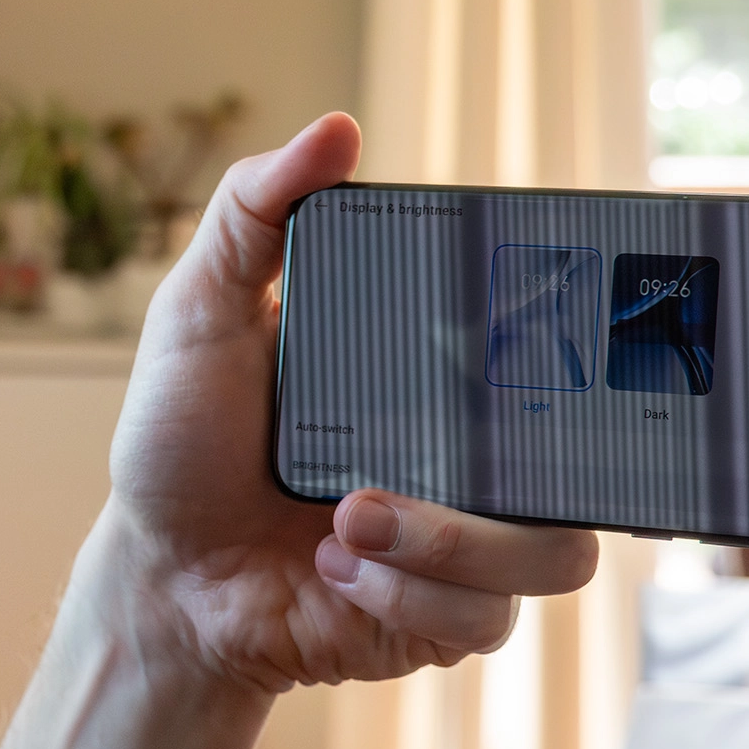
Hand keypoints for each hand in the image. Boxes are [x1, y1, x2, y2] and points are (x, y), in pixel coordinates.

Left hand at [104, 113, 598, 692]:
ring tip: (347, 524)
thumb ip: (254, 211)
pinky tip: (336, 571)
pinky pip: (489, 618)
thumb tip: (336, 129)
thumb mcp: (201, 309)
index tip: (540, 333)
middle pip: (588, 461)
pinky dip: (408, 595)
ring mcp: (464, 542)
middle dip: (511, 473)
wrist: (160, 574)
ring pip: (554, 554)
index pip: (549, 350)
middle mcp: (466, 454)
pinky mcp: (442, 617)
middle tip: (386, 472)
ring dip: (449, 543)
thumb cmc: (182, 439)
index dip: (576, 344)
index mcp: (434, 374)